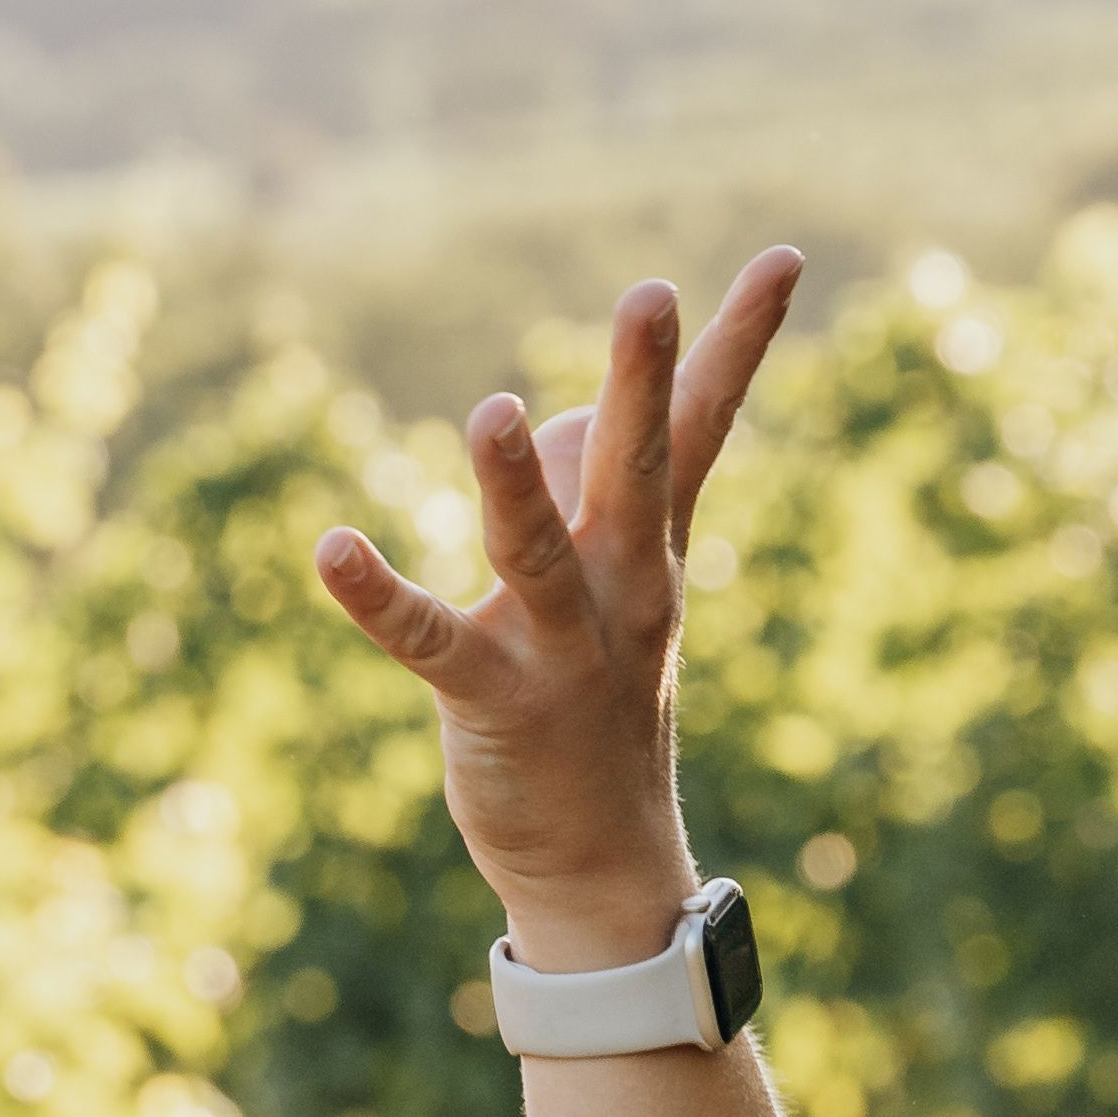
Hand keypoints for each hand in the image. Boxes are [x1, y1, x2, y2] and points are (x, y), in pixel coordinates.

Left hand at [311, 250, 801, 964]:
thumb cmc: (599, 701)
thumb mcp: (613, 589)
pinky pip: (431, 641)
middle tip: (651, 293)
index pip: (706, 426)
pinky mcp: (493, 700)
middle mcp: (624, 587)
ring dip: (516, 486)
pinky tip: (333, 547)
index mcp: (653, 548)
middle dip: (645, 381)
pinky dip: (381, 596)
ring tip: (495, 413)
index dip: (741, 342)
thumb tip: (565, 418)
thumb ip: (594, 489)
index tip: (784, 254)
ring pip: (539, 552)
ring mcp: (563, 647)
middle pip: (639, 467)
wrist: (604, 862)